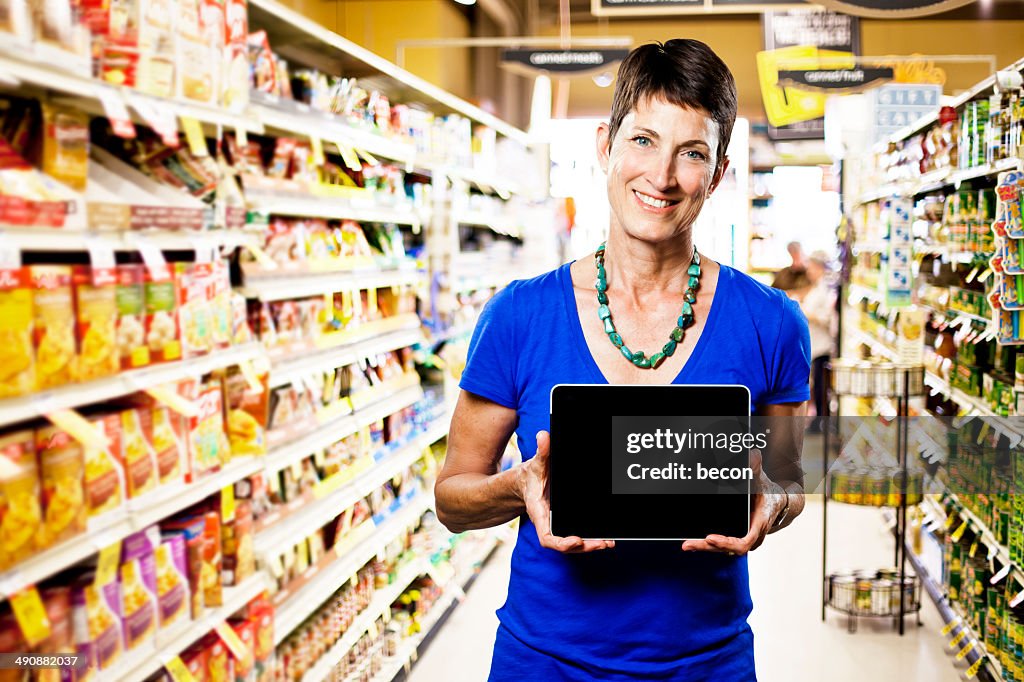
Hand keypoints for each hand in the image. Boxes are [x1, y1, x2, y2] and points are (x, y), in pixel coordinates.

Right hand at [517, 431, 614, 552]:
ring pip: (574, 543)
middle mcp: (549, 523)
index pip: (547, 537)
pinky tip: (606, 538)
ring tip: (608, 543)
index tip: (576, 540)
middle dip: (584, 546)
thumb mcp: (536, 463)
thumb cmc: (532, 475)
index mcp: (539, 513)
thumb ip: (541, 452)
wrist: (528, 482)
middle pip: (565, 544)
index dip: (561, 542)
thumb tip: (544, 436)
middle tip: (602, 543)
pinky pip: (578, 534)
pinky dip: (591, 538)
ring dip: (591, 545)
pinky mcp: (566, 522)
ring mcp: (558, 525)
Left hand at [681, 449, 785, 555]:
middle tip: (688, 544)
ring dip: (704, 547)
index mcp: (758, 525)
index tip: (711, 537)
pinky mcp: (736, 536)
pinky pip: (722, 544)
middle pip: (728, 549)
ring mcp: (743, 538)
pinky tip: (692, 540)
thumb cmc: (768, 493)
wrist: (776, 502)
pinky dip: (707, 543)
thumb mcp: (762, 480)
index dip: (727, 542)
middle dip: (707, 546)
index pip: (743, 542)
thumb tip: (752, 455)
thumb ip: (756, 468)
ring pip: (723, 548)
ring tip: (687, 544)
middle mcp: (751, 536)